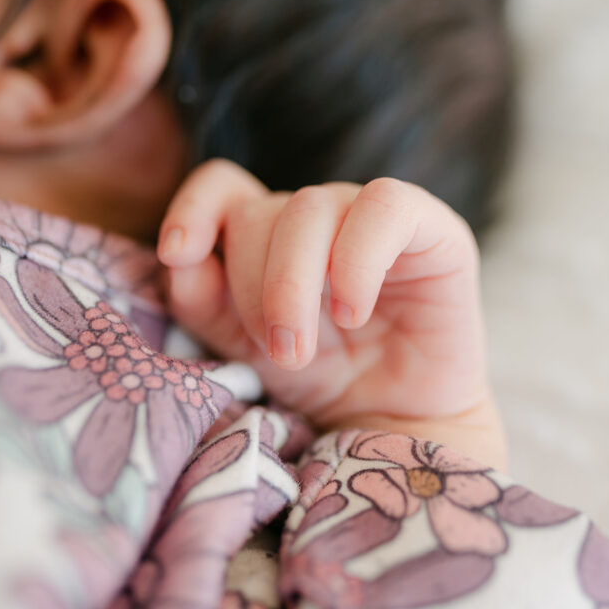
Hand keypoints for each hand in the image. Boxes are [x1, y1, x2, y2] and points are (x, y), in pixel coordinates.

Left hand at [157, 160, 505, 469]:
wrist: (398, 423)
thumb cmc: (323, 379)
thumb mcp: (246, 345)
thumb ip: (205, 300)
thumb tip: (180, 258)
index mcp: (270, 232)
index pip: (223, 186)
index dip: (193, 206)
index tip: (176, 254)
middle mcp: (319, 215)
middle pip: (260, 213)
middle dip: (253, 288)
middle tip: (278, 352)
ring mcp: (372, 217)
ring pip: (311, 208)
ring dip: (293, 284)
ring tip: (303, 349)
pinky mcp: (432, 230)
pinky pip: (385, 208)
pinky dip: (357, 260)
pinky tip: (352, 310)